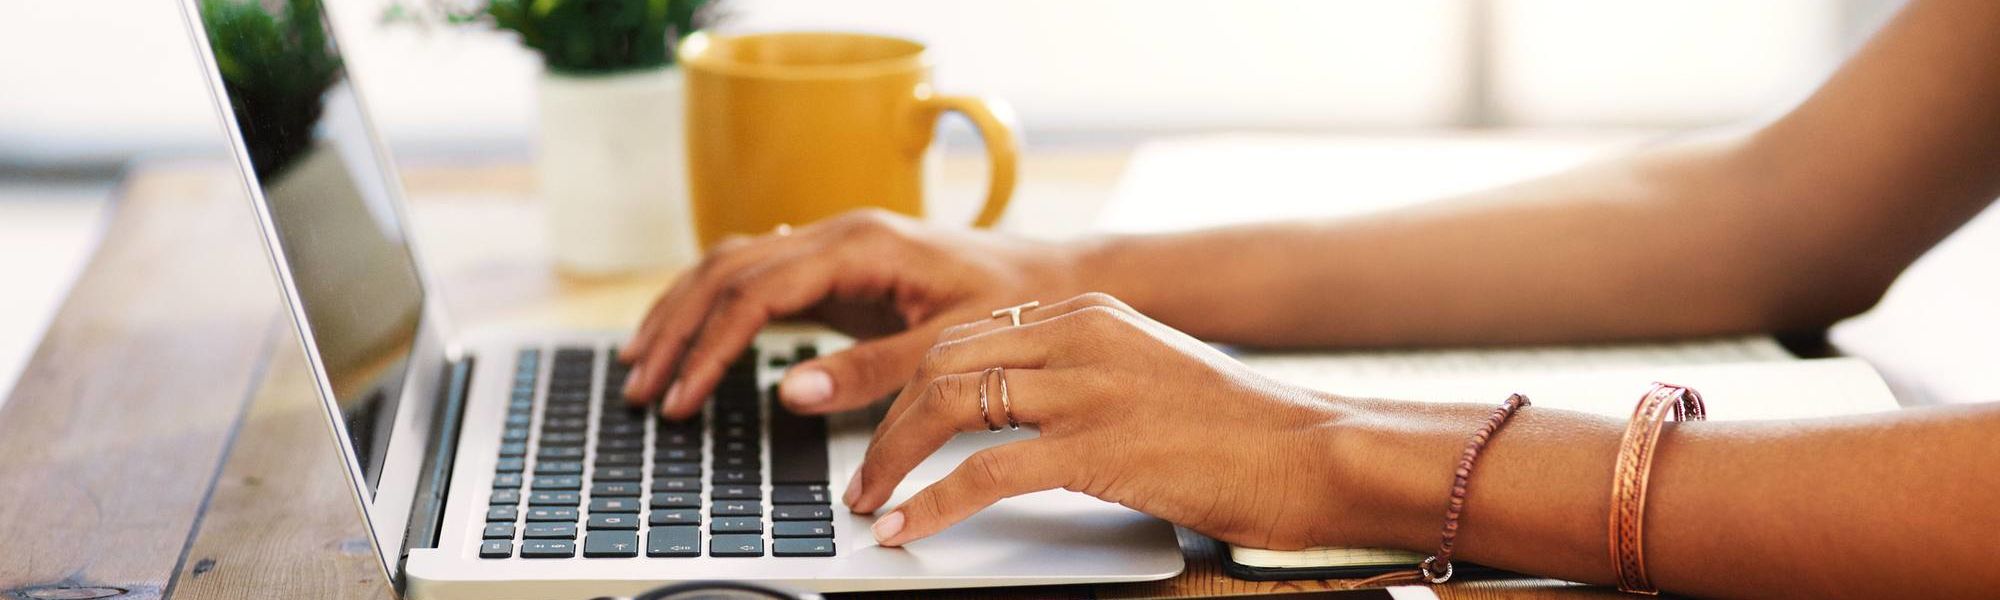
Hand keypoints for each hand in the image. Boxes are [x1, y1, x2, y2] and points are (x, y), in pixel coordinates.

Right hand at [620, 209, 1081, 418]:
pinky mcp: (838, 266)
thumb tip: (792, 391)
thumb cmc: (1014, 304)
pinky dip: (714, 304)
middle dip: (677, 329)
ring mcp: (834, 245)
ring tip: (643, 363)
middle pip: (726, 270)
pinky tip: (690, 332)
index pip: (756, 291)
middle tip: (642, 387)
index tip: (684, 397)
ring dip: (682, 312)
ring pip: (732, 264)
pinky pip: (757, 275)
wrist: (1054, 278)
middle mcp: (839, 232)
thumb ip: (873, 371)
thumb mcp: (951, 346)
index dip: (710, 347)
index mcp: (861, 244)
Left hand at [845, 292, 1361, 550]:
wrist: (1311, 451)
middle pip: (943, 363)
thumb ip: (1082, 373)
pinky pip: (985, 472)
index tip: (883, 425)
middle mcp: (1080, 336)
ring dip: (892, 459)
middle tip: (862, 473)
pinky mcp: (1099, 446)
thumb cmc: (1239, 428)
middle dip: (886, 422)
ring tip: (870, 502)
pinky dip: (932, 503)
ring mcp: (1088, 388)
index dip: (909, 383)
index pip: (967, 335)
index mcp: (1089, 313)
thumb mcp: (1147, 371)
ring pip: (949, 405)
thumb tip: (1011, 411)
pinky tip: (908, 528)